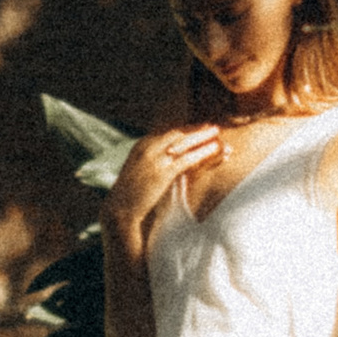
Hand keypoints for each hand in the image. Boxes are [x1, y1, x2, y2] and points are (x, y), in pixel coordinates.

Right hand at [104, 125, 220, 252]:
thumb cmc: (130, 193)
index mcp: (142, 145)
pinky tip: (213, 149)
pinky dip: (201, 152)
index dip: (186, 130)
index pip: (168, 133)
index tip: (199, 128)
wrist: (120, 208)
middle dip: (195, 129)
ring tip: (217, 133)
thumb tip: (168, 158)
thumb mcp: (138, 170)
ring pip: (183, 143)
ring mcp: (155, 159)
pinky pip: (186, 159)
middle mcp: (148, 148)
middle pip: (177, 134)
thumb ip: (151, 160)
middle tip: (212, 127)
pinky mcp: (162, 172)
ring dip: (202, 136)